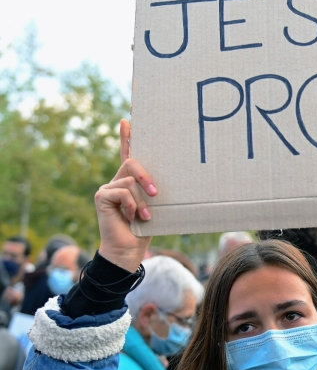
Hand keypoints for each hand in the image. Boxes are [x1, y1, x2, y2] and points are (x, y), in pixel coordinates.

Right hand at [95, 120, 155, 271]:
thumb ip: (152, 191)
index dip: (127, 137)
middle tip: (156, 193)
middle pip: (133, 163)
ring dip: (142, 201)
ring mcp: (107, 188)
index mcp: (130, 181)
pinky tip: (132, 218)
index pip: (129, 154)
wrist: (129, 250)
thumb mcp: (153, 206)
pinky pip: (122, 192)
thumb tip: (161, 184)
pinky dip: (132, 205)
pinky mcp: (101, 196)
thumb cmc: (144, 229)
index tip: (128, 120)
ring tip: (144, 216)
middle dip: (146, 176)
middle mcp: (117, 181)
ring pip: (130, 181)